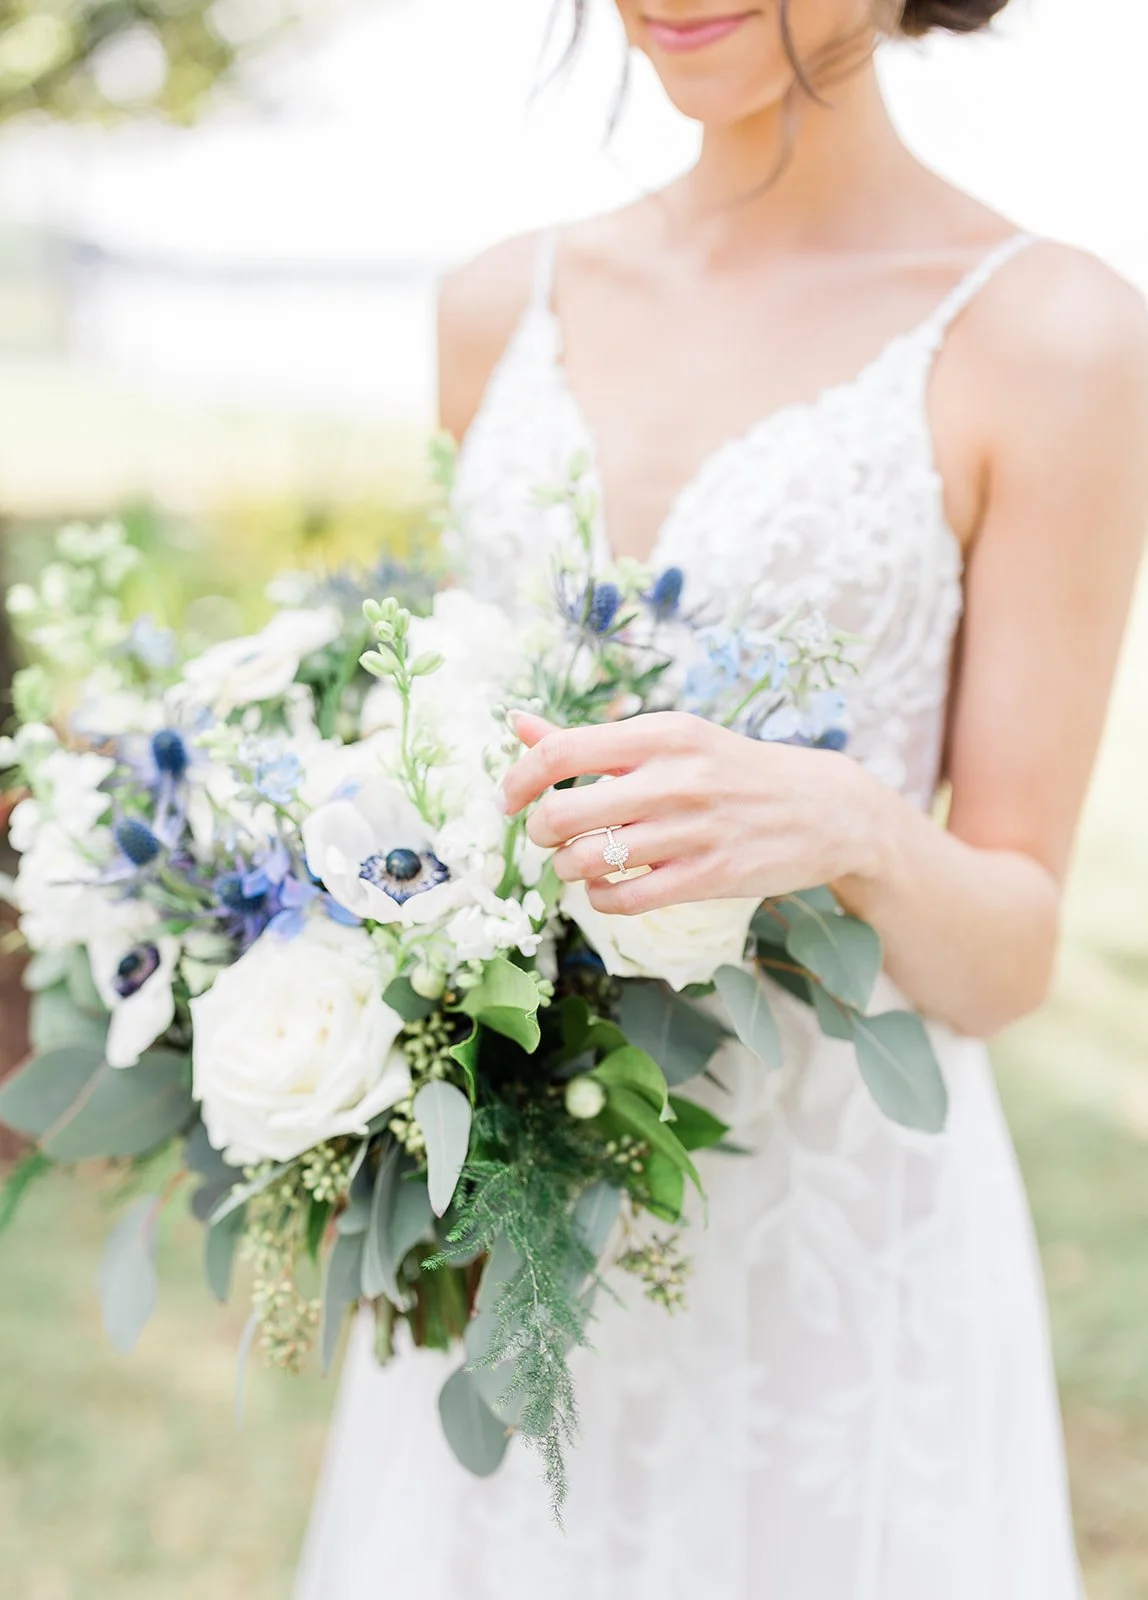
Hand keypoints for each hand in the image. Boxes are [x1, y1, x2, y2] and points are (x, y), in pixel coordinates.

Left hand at [499, 711, 883, 915]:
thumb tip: (516, 722)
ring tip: (578, 862)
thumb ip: (590, 740)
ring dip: (566, 868)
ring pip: (587, 861)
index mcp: (660, 733)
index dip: (517, 781)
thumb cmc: (731, 769)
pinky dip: (599, 898)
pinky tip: (607, 887)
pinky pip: (623, 899)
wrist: (823, 808)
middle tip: (549, 836)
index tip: (508, 801)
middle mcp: (674, 777)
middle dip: (539, 832)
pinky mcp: (709, 876)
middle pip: (561, 814)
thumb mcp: (669, 740)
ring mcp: (693, 829)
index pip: (559, 752)